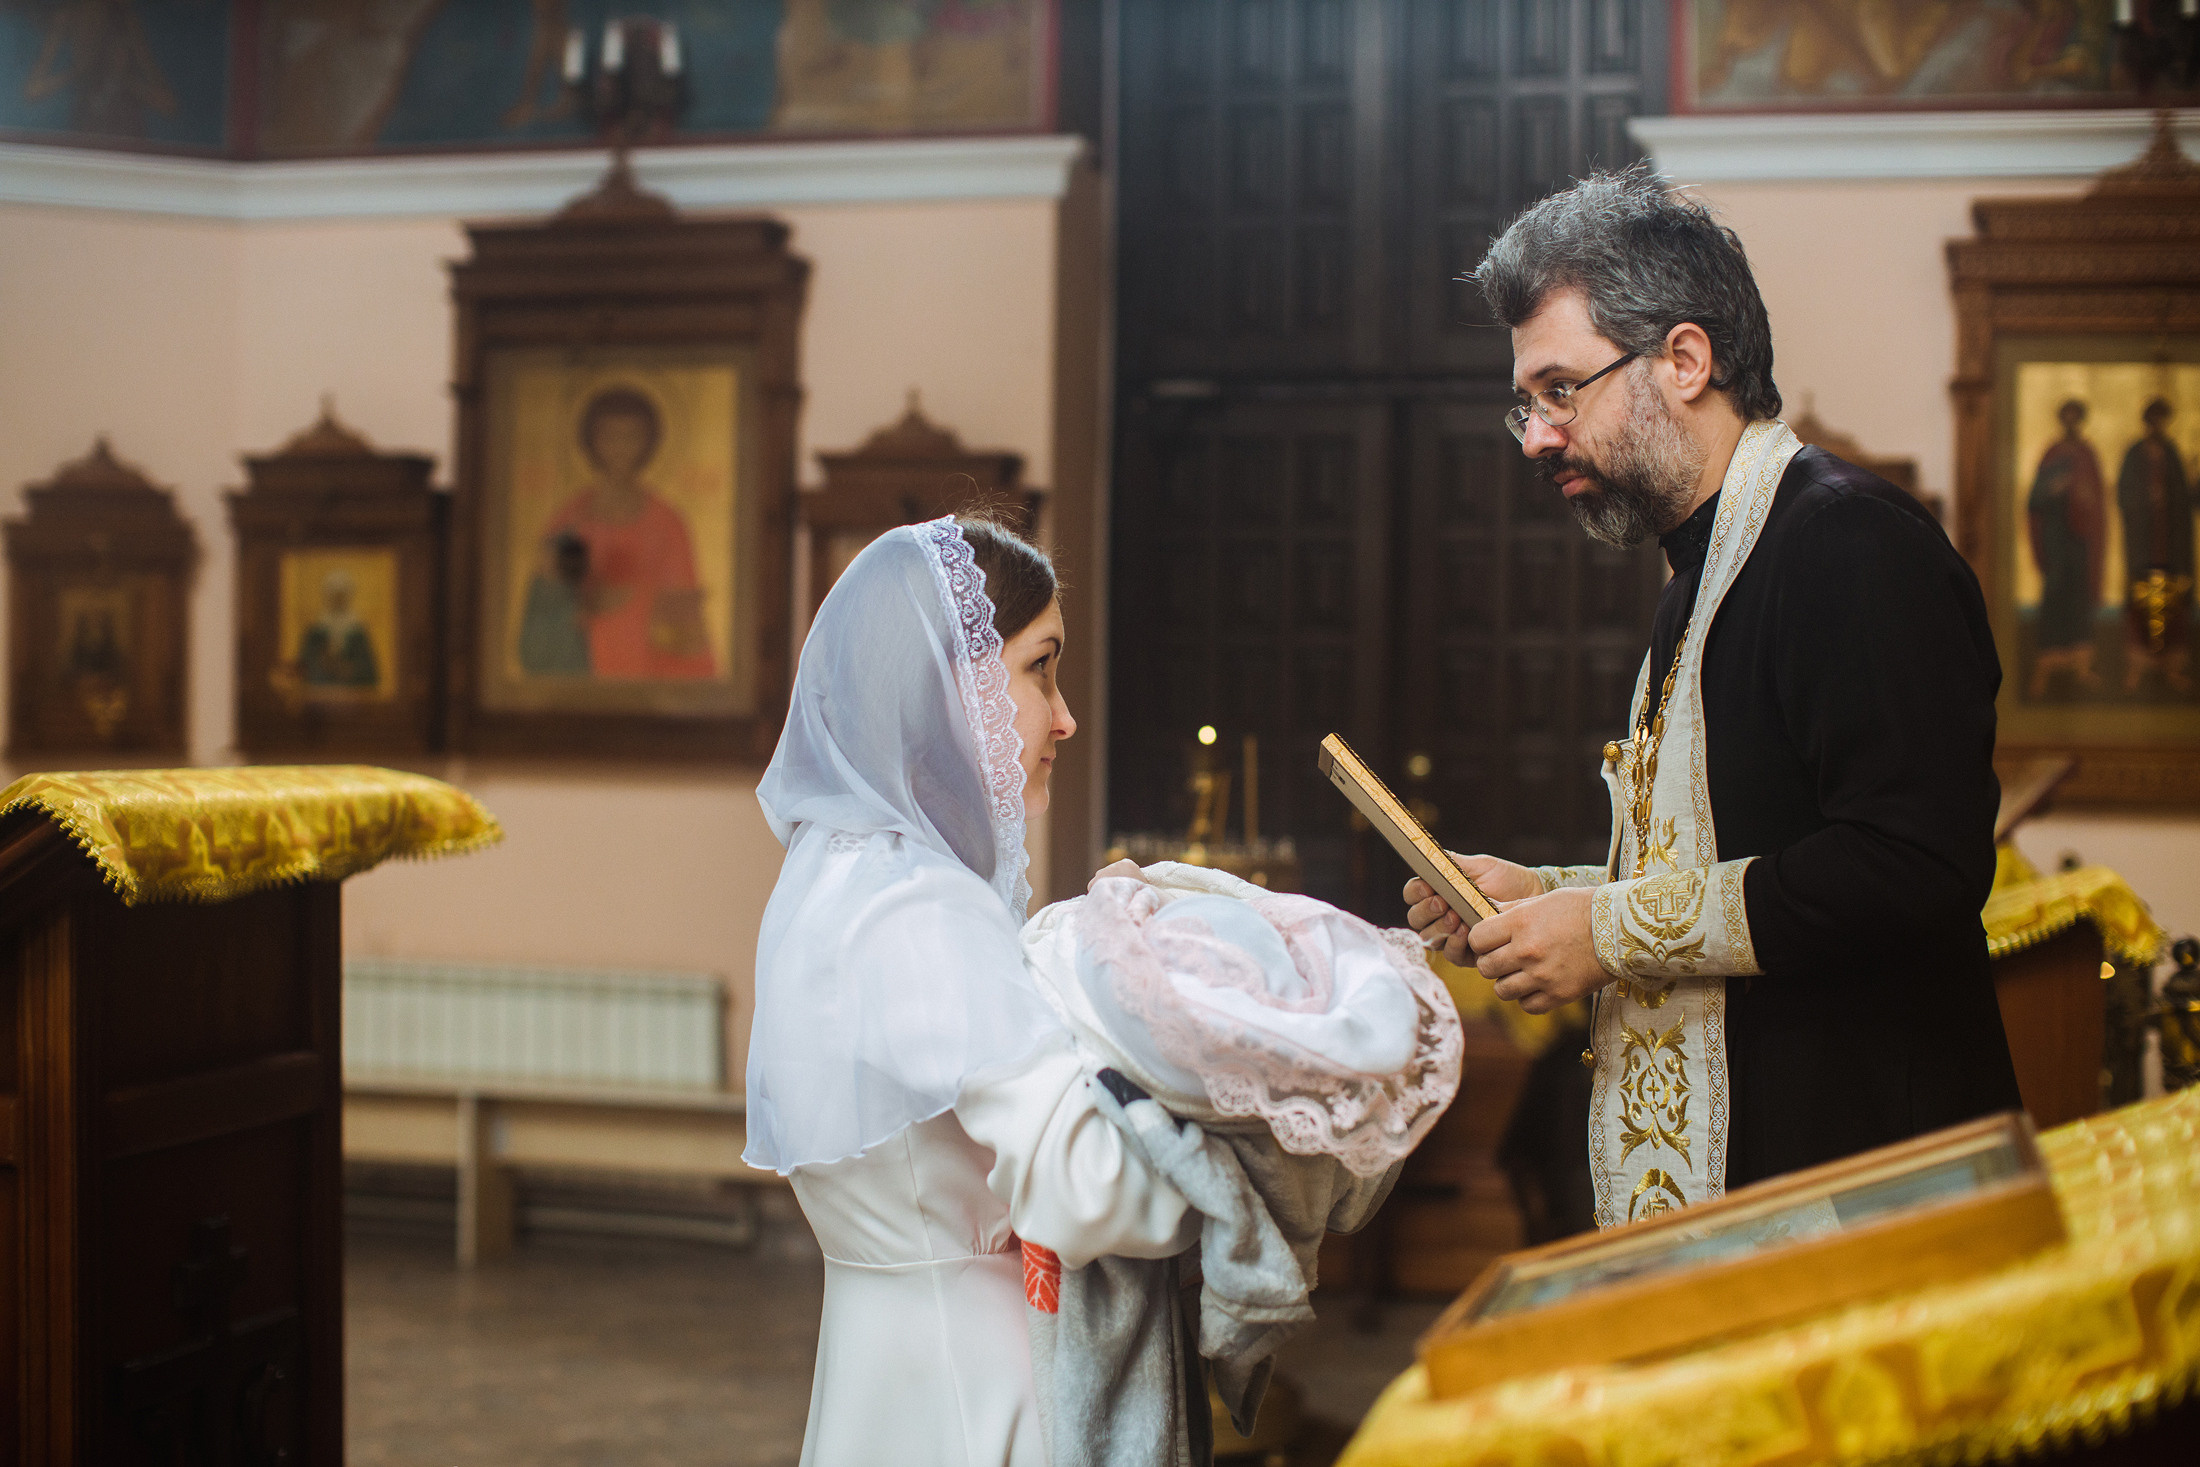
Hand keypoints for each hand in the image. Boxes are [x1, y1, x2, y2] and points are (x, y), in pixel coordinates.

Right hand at [1403, 854, 1540, 966]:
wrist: (1532, 896)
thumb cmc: (1505, 879)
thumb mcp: (1480, 866)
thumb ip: (1454, 863)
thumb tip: (1431, 857)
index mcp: (1436, 892)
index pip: (1412, 894)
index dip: (1415, 892)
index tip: (1427, 886)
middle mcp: (1439, 916)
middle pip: (1416, 919)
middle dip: (1426, 911)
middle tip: (1442, 903)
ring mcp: (1451, 936)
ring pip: (1430, 938)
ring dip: (1439, 927)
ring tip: (1455, 917)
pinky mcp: (1468, 953)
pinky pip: (1452, 955)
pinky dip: (1454, 944)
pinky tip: (1465, 932)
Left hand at [1467, 888, 1613, 1014]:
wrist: (1620, 929)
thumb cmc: (1583, 908)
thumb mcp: (1544, 900)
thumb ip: (1513, 910)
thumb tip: (1488, 915)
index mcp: (1520, 923)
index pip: (1476, 939)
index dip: (1480, 940)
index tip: (1490, 939)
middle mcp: (1527, 951)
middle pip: (1485, 967)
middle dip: (1491, 962)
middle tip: (1504, 957)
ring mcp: (1542, 976)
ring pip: (1501, 990)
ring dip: (1507, 982)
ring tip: (1521, 973)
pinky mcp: (1559, 995)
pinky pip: (1527, 1005)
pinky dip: (1528, 998)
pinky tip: (1537, 985)